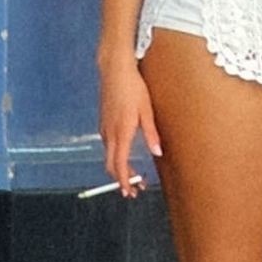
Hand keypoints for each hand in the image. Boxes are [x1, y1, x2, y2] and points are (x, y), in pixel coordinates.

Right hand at [98, 57, 161, 198]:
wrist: (115, 70)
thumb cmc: (134, 87)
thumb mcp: (147, 110)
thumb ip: (151, 133)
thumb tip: (158, 152)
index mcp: (121, 132)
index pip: (119, 164)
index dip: (124, 181)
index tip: (130, 192)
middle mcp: (109, 133)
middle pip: (111, 164)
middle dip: (121, 180)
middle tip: (134, 191)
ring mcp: (104, 127)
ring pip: (108, 155)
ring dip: (118, 169)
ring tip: (132, 177)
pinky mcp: (104, 122)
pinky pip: (107, 145)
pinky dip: (114, 157)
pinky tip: (123, 156)